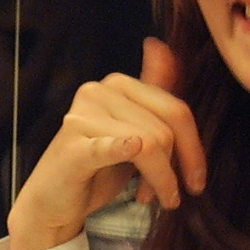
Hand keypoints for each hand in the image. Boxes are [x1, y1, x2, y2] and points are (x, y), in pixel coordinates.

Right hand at [5, 36, 205, 249]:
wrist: (53, 202)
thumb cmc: (96, 169)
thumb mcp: (133, 132)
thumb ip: (152, 96)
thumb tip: (164, 47)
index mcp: (117, 85)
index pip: (174, 109)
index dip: (193, 148)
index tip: (196, 180)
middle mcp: (98, 92)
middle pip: (164, 128)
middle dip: (174, 169)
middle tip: (171, 197)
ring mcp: (82, 116)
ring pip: (148, 144)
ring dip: (159, 181)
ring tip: (152, 199)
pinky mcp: (72, 146)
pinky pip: (110, 147)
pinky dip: (125, 153)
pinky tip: (136, 179)